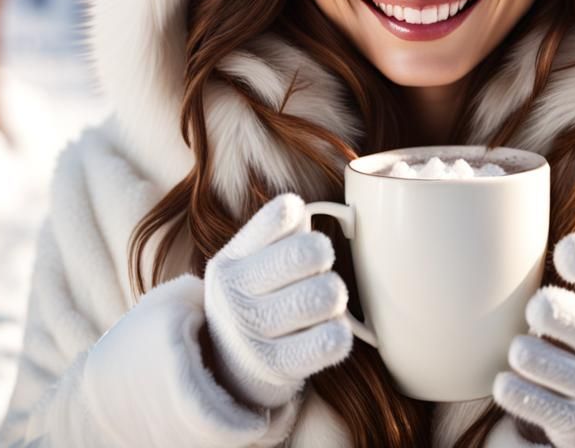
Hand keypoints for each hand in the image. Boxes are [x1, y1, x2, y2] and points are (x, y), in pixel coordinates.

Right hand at [203, 193, 352, 408]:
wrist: (229, 369)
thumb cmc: (259, 297)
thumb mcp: (253, 260)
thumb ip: (287, 230)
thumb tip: (345, 207)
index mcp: (232, 259)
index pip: (280, 214)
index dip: (299, 214)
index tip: (298, 230)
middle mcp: (235, 295)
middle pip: (309, 251)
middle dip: (323, 254)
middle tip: (318, 268)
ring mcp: (254, 334)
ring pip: (326, 295)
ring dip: (335, 296)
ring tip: (323, 302)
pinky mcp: (277, 367)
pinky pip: (331, 342)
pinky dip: (340, 333)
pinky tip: (330, 331)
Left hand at [493, 232, 574, 447]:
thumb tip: (559, 247)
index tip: (564, 257)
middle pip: (555, 311)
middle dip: (538, 308)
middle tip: (539, 316)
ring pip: (529, 356)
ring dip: (521, 352)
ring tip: (528, 355)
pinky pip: (524, 401)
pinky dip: (510, 390)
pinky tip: (516, 384)